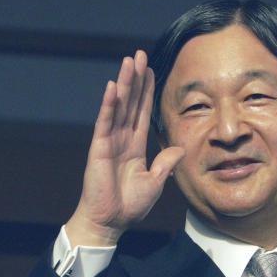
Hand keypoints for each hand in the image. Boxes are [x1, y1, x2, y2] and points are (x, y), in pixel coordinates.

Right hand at [65, 51, 184, 246]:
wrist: (110, 221)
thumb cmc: (130, 205)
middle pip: (130, 103)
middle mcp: (122, 139)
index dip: (147, 92)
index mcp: (135, 146)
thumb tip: (178, 147)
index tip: (152, 71)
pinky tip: (114, 87)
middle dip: (136, 79)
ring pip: (119, 106)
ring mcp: (109, 141)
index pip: (143, 113)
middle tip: (139, 55)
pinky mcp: (99, 148)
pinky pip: (105, 122)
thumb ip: (166, 163)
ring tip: (129, 61)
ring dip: (125, 83)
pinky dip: (110, 104)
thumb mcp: (156, 182)